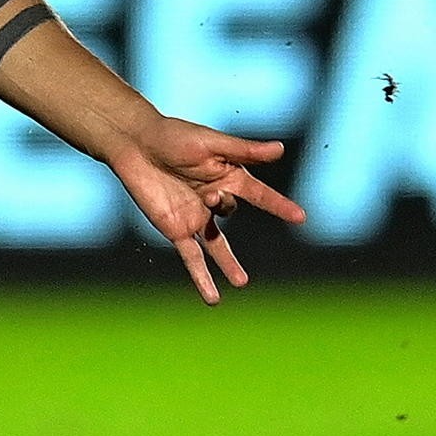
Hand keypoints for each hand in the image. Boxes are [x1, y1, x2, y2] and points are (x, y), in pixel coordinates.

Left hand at [107, 120, 306, 305]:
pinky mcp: (175, 229)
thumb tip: (280, 149)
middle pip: (230, 211)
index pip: (260, 196)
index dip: (279, 206)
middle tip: (207, 193)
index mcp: (228, 177)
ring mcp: (195, 216)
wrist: (134, 144)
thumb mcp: (211, 142)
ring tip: (242, 282)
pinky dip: (201, 277)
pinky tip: (213, 298)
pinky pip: (191, 257)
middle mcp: (214, 199)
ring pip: (217, 245)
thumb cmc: (173, 136)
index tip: (300, 217)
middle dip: (222, 205)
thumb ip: (243, 151)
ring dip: (228, 264)